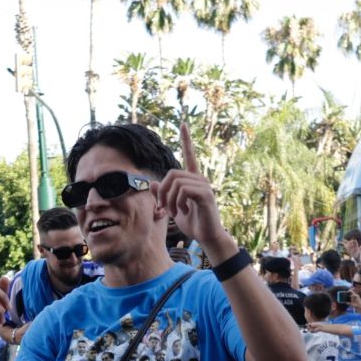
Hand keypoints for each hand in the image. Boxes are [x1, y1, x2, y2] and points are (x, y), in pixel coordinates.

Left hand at [155, 121, 235, 262]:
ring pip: (176, 182)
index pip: (190, 155)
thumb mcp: (173, 208)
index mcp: (193, 180)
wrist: (208, 237)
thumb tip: (153, 183)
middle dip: (162, 191)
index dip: (186, 140)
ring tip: (174, 212)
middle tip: (162, 206)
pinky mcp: (205, 194)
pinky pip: (183, 190)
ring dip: (168, 199)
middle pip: (172, 173)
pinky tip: (182, 211)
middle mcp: (200, 179)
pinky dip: (177, 202)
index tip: (183, 124)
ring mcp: (204, 185)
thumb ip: (163, 195)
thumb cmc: (193, 223)